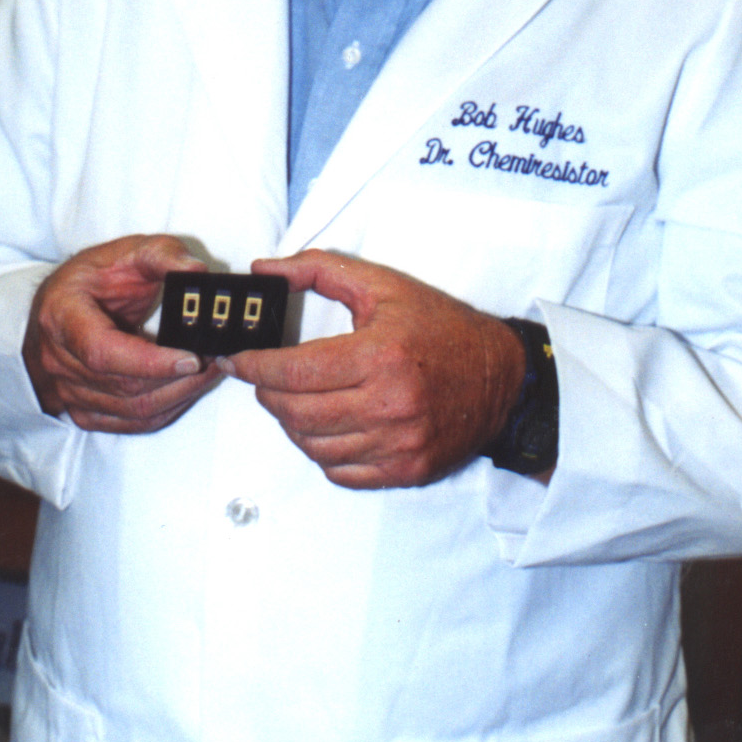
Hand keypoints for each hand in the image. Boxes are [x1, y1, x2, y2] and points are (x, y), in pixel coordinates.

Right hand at [23, 235, 219, 432]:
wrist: (61, 305)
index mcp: (62, 315)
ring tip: (209, 371)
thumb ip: (161, 254)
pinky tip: (186, 389)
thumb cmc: (93, 278)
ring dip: (178, 395)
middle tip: (216, 358)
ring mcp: (68, 390)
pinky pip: (129, 422)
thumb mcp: (125, 251)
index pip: (103, 352)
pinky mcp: (84, 410)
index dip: (149, 362)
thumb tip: (196, 270)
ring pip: (132, 410)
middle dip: (178, 377)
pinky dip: (165, 410)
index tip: (191, 358)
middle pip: (124, 386)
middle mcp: (59, 359)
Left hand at [219, 250, 525, 488]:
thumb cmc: (441, 327)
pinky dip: (322, 451)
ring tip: (294, 401)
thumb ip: (320, 270)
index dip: (255, 367)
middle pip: (297, 413)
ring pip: (314, 447)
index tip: (238, 360)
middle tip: (263, 378)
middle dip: (268, 395)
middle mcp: (389, 405)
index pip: (295, 372)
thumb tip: (266, 269)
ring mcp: (399, 444)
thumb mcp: (383, 285)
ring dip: (291, 424)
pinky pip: (341, 472)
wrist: (503, 376)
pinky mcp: (407, 470)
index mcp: (380, 355)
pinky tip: (326, 426)